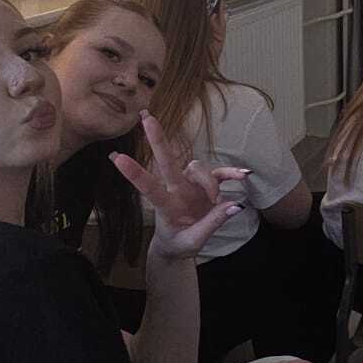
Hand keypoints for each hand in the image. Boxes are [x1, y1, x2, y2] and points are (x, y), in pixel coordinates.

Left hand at [113, 113, 244, 259]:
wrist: (179, 244)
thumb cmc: (180, 243)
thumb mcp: (193, 242)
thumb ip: (213, 223)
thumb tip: (235, 206)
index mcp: (166, 206)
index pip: (149, 188)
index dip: (135, 173)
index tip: (118, 158)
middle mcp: (175, 190)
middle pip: (167, 162)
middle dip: (158, 140)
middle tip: (147, 118)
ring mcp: (190, 185)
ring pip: (199, 168)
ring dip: (211, 183)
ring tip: (217, 201)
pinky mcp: (204, 186)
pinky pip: (220, 174)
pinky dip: (231, 173)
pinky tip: (244, 175)